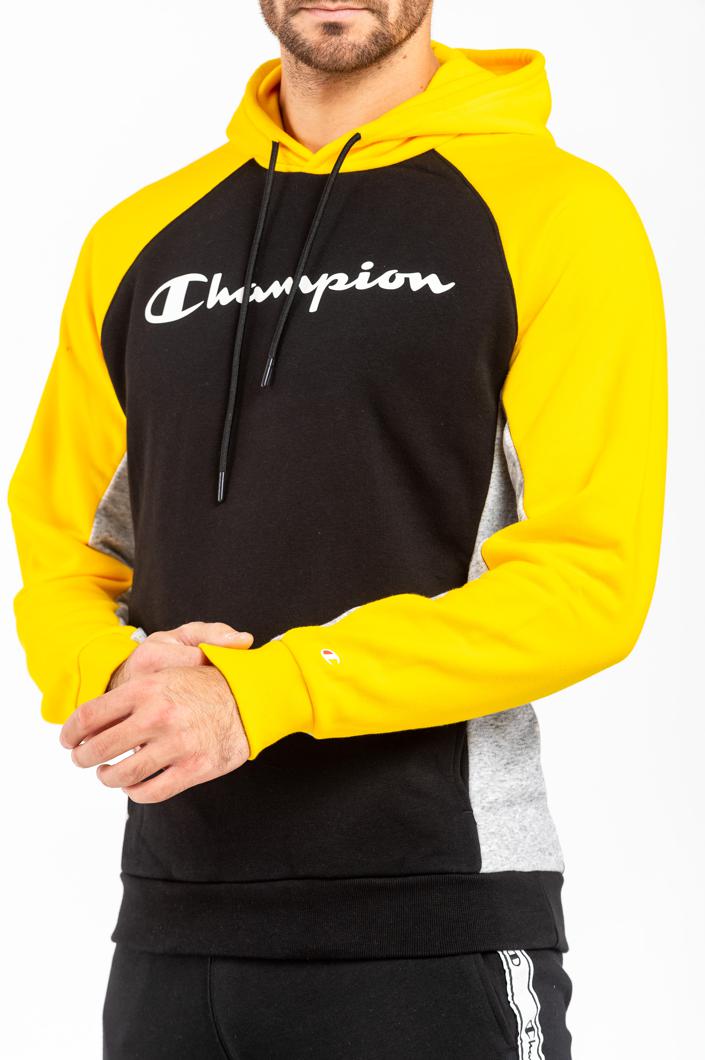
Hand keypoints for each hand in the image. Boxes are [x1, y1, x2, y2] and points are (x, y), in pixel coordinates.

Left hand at [61, 623, 253, 802]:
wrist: (254, 695)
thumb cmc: (208, 680)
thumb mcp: (169, 666)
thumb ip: (131, 687)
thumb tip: (92, 715)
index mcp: (147, 687)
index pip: (90, 715)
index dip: (70, 732)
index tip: (67, 740)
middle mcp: (158, 714)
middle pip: (99, 748)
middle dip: (83, 758)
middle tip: (82, 759)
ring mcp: (177, 743)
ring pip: (122, 774)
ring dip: (108, 777)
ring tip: (108, 774)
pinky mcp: (194, 767)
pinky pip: (151, 791)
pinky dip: (136, 792)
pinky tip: (134, 786)